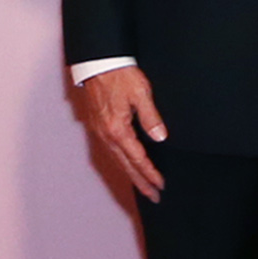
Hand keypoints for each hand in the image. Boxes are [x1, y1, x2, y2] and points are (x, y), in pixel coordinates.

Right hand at [77, 63, 167, 200]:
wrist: (97, 62)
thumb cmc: (119, 74)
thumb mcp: (141, 93)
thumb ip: (151, 117)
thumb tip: (160, 138)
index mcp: (117, 129)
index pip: (137, 158)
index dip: (150, 173)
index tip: (161, 185)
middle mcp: (106, 135)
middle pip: (125, 165)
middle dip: (140, 183)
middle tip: (153, 197)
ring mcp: (99, 131)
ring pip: (116, 160)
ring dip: (130, 175)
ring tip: (143, 186)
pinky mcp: (97, 126)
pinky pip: (110, 151)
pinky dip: (121, 163)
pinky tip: (127, 165)